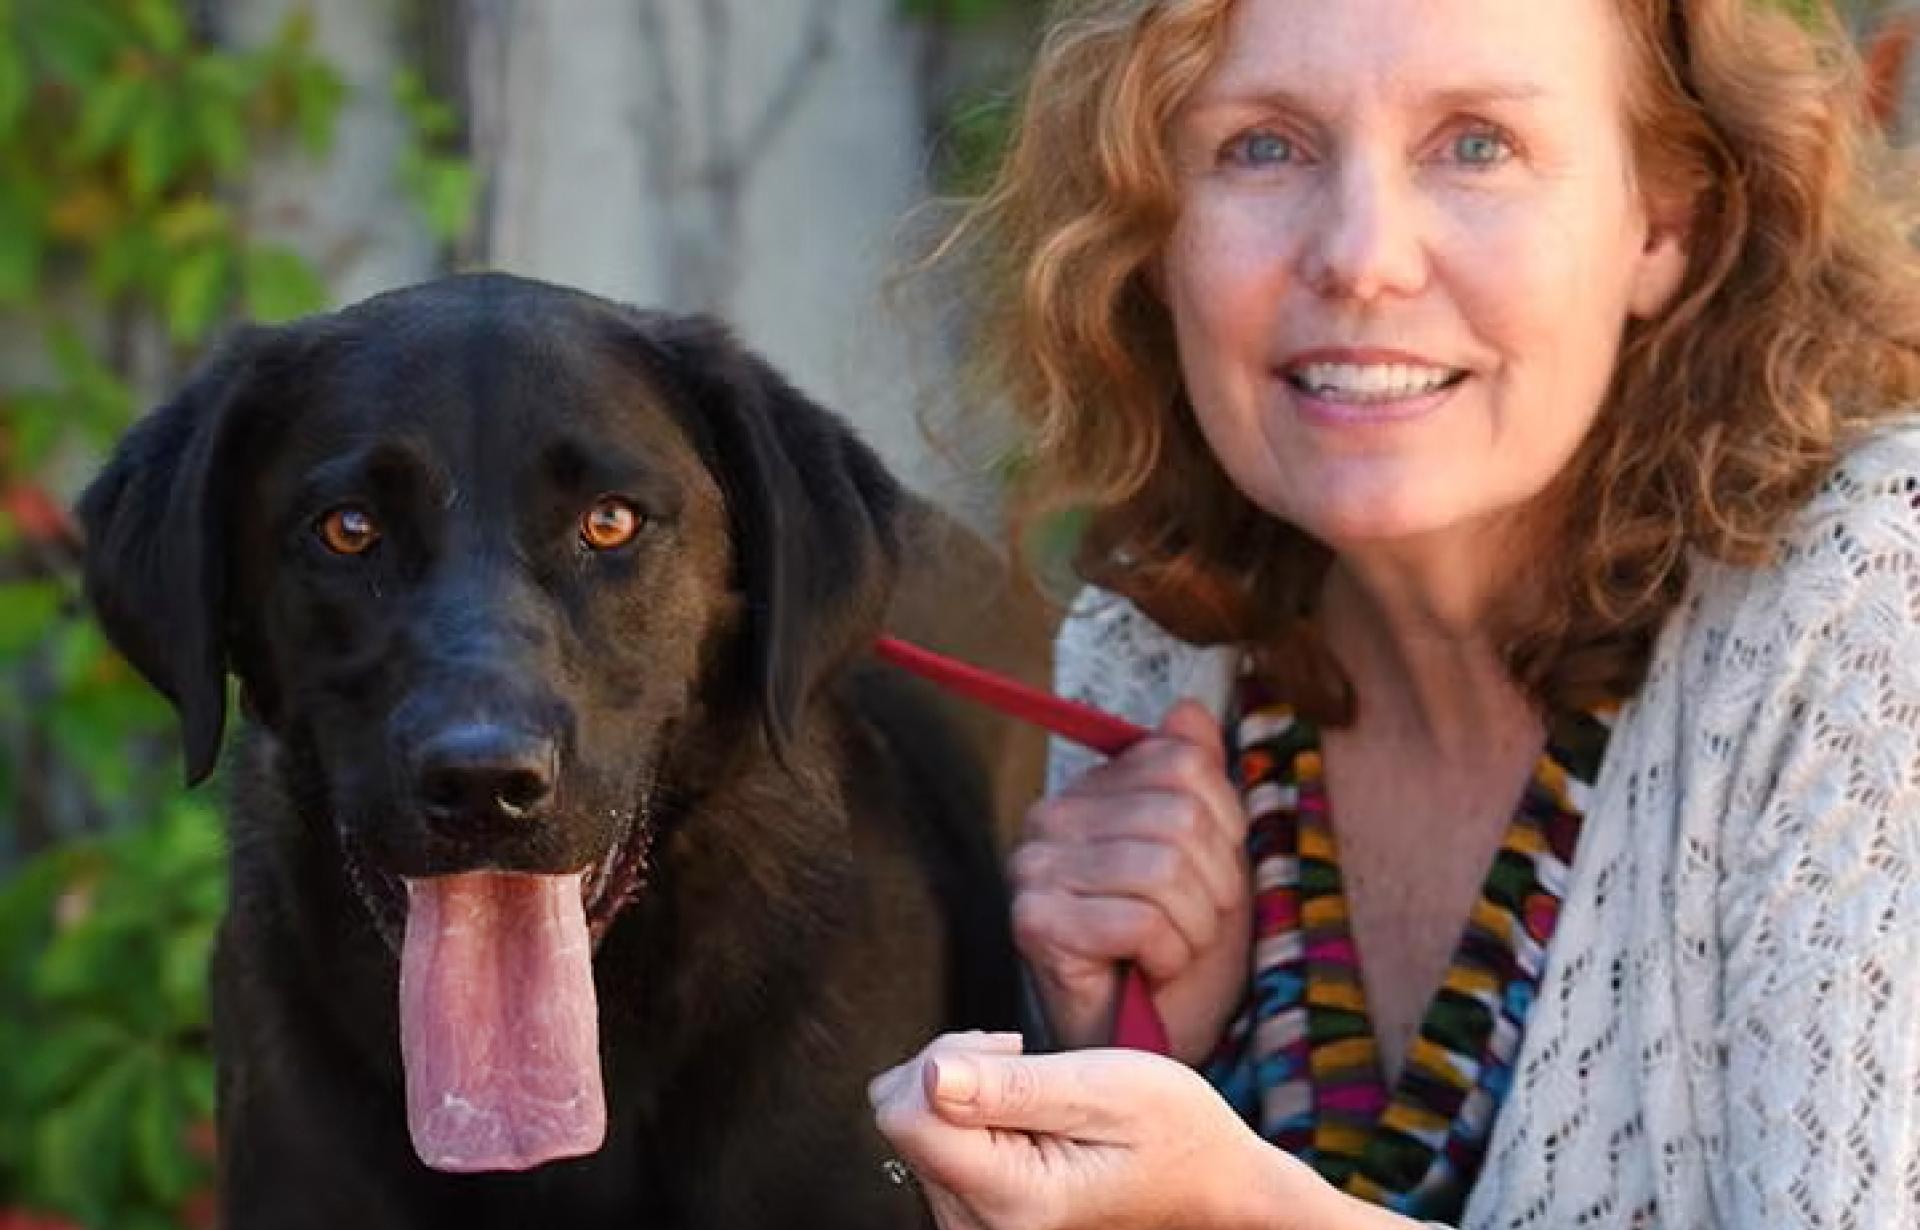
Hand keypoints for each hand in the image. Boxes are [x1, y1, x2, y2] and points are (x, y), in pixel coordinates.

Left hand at [868, 1031, 1338, 1229]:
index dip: (944, 1059)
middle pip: (901, 1115)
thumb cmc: (1173, 1132)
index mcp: (1012, 1198)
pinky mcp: (972, 1215)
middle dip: (953, 1070)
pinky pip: (931, 1144)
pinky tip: (1020, 1115)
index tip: (1008, 1051)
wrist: (1211, 1184)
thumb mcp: (1103, 1089)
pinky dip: (968, 1114)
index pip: (905, 1115)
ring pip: (911, 1126)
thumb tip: (930, 1075)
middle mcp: (979, 1227)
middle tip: (1025, 1067)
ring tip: (1034, 1094)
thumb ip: (1010, 1086)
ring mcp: (974, 1227)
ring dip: (963, 1090)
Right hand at [1011, 700, 1251, 1060]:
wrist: (1148, 1043)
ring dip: (1195, 925)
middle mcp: (1048, 818)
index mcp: (1090, 791)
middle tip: (1197, 924)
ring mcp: (1033, 869)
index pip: (1182, 761)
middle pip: (1178, 816)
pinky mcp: (1034, 923)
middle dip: (1215, 883)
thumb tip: (1186, 709)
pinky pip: (1140, 919)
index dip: (1224, 823)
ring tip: (1175, 948)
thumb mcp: (1208, 854)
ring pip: (1164, 867)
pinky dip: (1168, 954)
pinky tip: (1150, 968)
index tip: (1211, 873)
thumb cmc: (1178, 951)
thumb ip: (1195, 777)